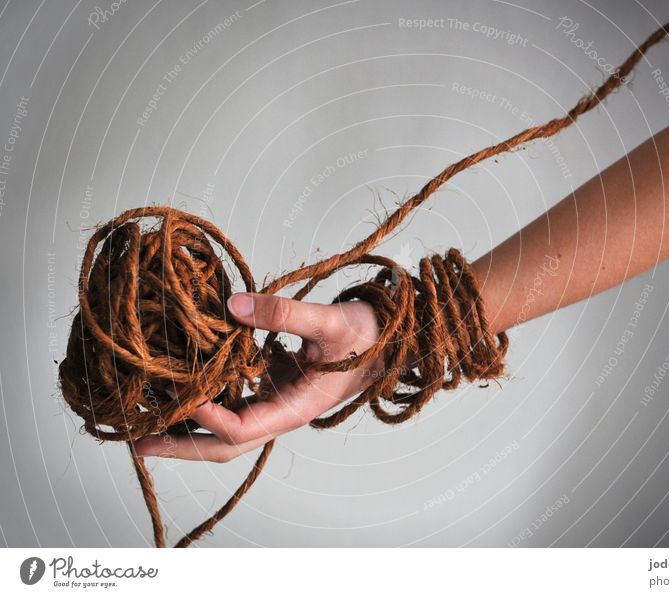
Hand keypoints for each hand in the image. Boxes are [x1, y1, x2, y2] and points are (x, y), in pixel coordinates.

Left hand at [133, 293, 381, 462]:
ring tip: (147, 417)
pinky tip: (185, 383)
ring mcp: (277, 401)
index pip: (241, 427)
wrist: (391, 339)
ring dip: (189, 426)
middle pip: (226, 443)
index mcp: (296, 408)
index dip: (207, 415)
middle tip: (138, 440)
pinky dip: (208, 398)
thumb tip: (232, 305)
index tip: (178, 393)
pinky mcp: (275, 385)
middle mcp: (282, 412)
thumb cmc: (370, 336)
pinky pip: (235, 400)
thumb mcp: (329, 320)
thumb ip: (284, 312)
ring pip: (227, 427)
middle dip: (183, 445)